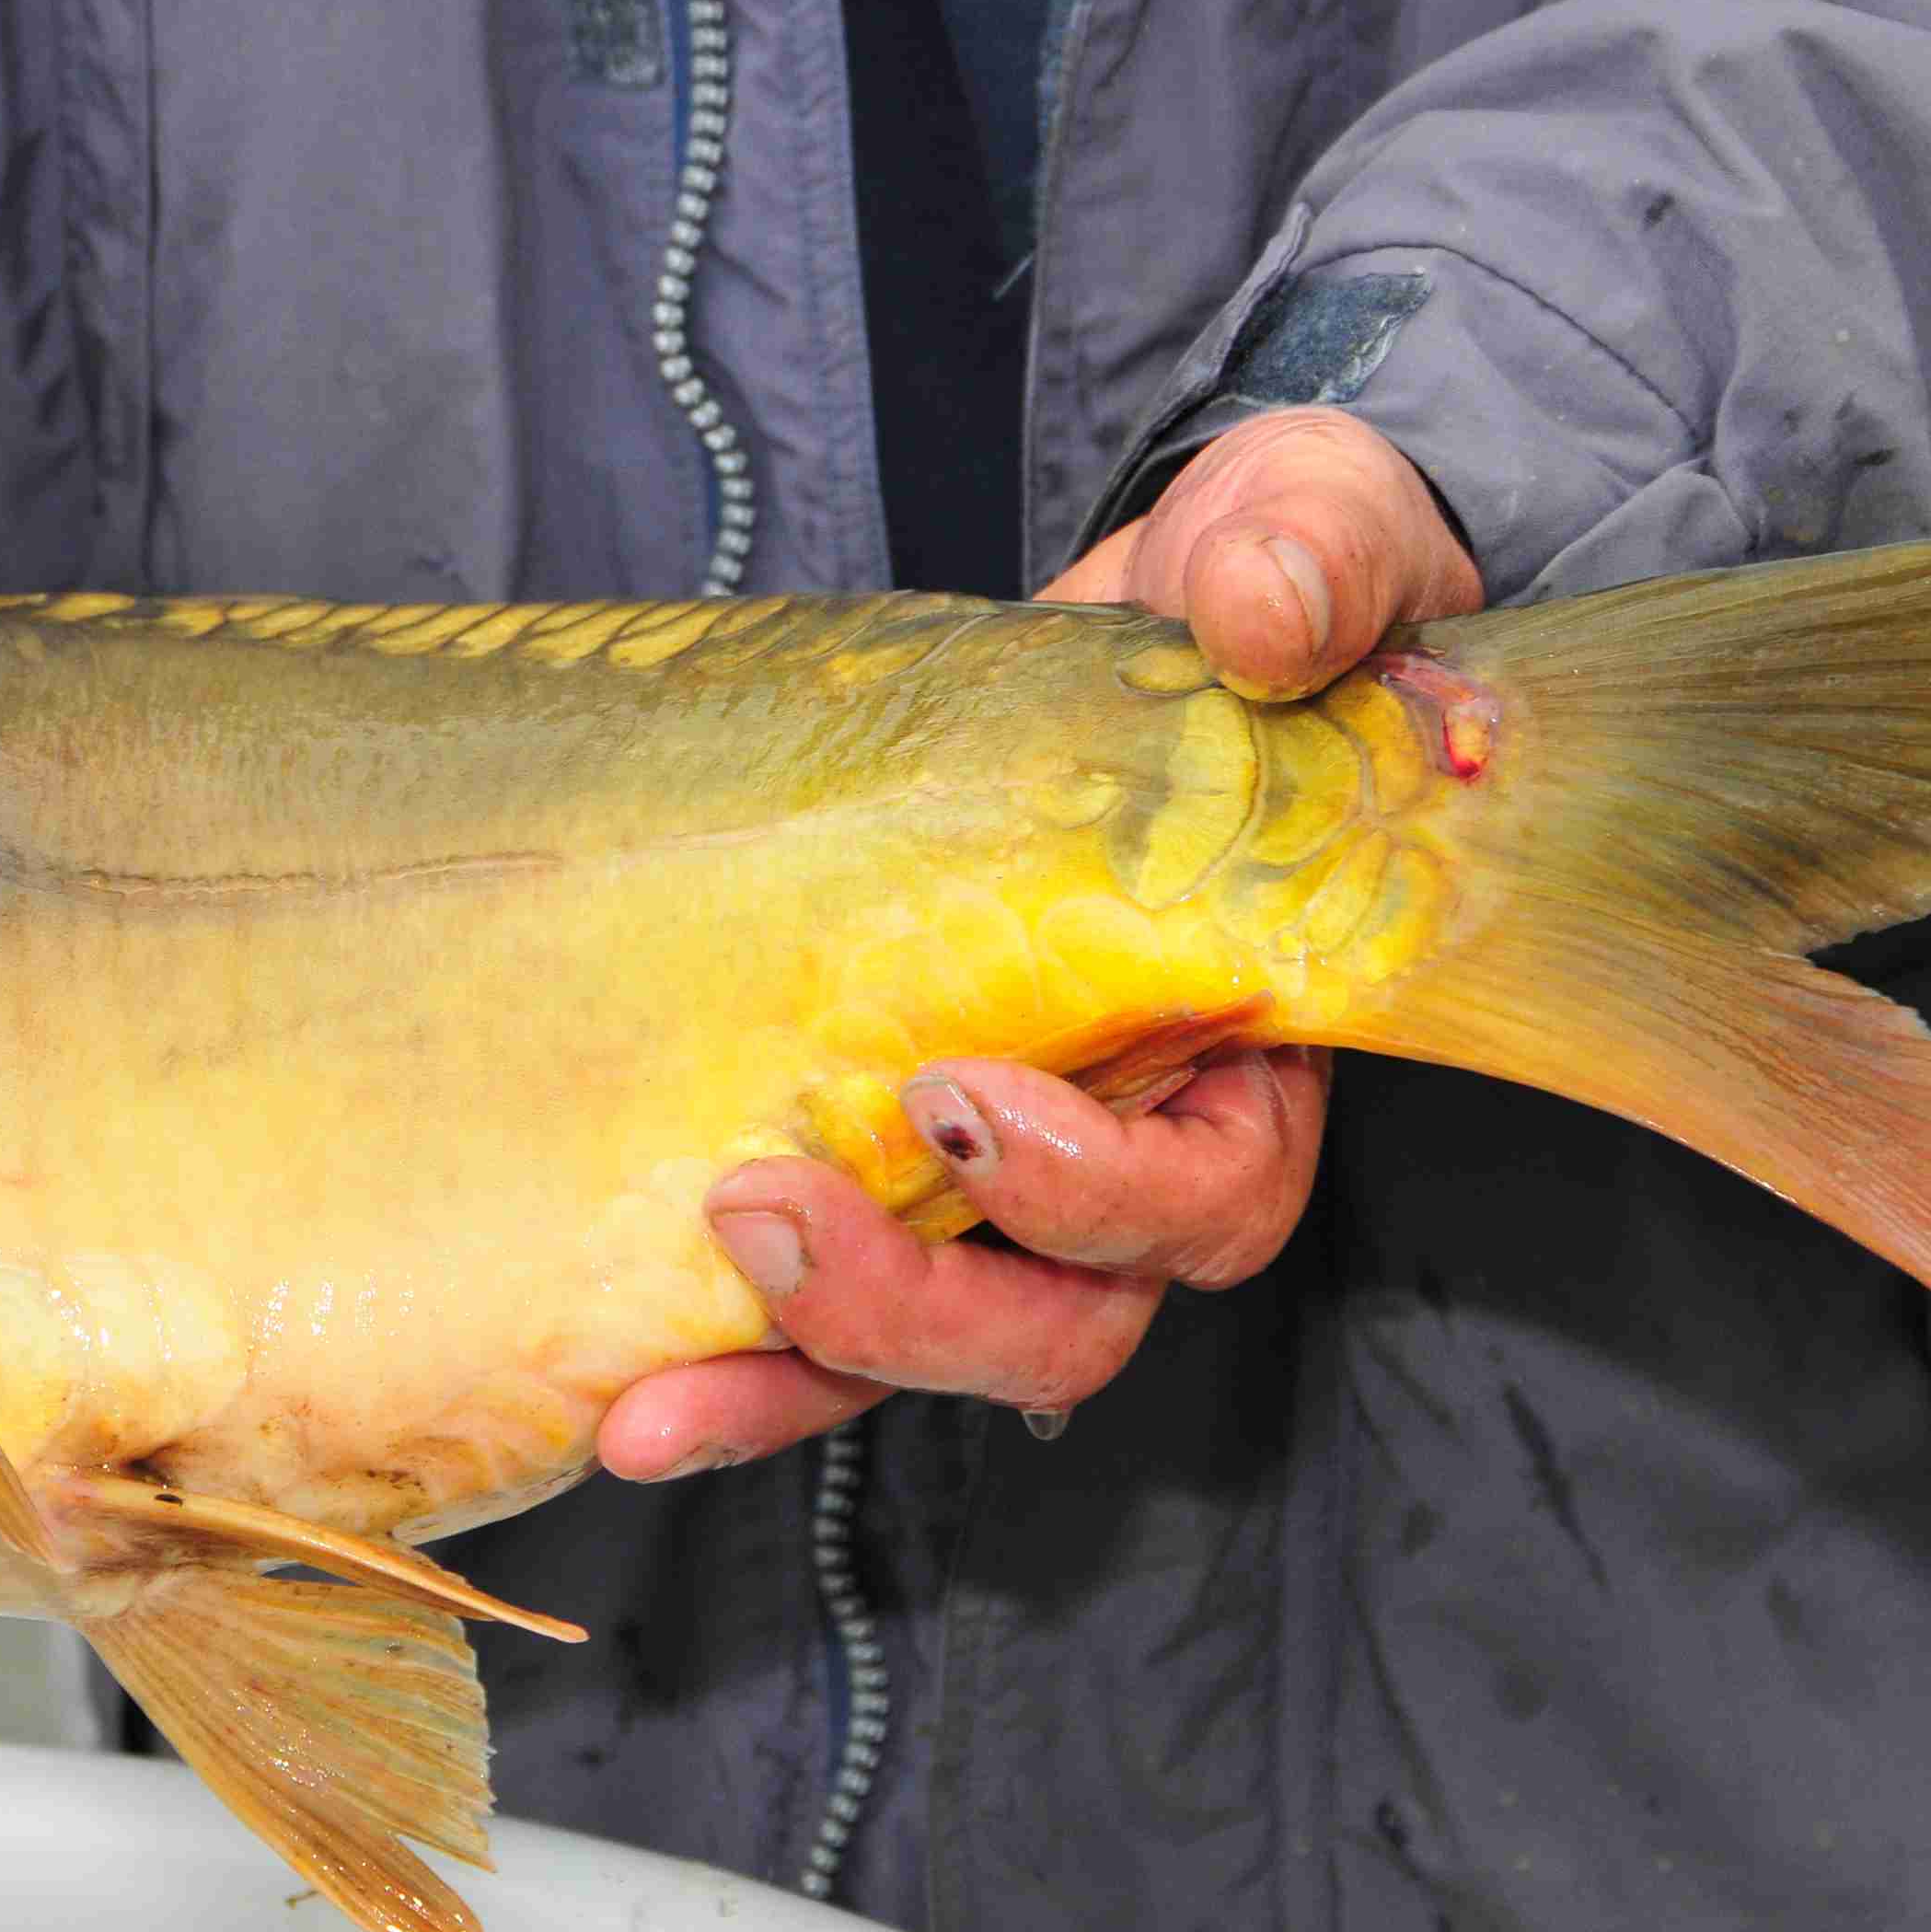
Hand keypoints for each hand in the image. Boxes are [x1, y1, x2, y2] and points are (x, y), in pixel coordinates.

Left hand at [601, 407, 1481, 1477]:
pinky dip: (729, 1362)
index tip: (957, 1099)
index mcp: (1264, 1045)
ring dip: (792, 1373)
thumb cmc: (1267, 598)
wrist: (1148, 616)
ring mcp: (1001, 1172)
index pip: (1208, 1195)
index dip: (1093, 1191)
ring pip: (925, 1344)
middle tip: (767, 1209)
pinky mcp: (881, 1147)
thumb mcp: (1311, 532)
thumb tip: (1258, 610)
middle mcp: (1138, 1144)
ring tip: (653, 1396)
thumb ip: (1313, 558)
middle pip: (1057, 1317)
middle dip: (914, 1307)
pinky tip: (617, 1399)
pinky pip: (821, 1304)